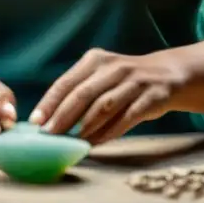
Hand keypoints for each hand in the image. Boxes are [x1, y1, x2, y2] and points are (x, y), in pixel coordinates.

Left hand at [29, 49, 186, 144]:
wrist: (168, 74)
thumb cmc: (124, 80)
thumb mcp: (102, 75)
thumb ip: (80, 92)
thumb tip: (48, 120)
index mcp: (96, 60)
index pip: (66, 82)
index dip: (49, 103)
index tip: (35, 121)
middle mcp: (114, 67)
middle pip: (83, 94)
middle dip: (63, 117)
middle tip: (49, 135)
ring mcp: (134, 81)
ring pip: (104, 106)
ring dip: (85, 127)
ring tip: (71, 142)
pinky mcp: (151, 97)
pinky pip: (126, 118)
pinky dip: (109, 133)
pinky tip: (96, 143)